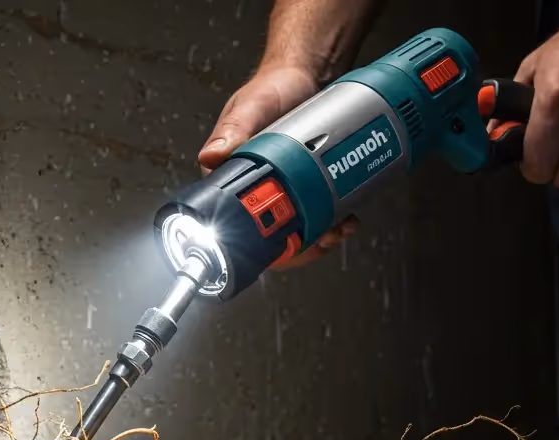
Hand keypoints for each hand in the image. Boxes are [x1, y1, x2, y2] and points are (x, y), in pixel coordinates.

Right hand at [198, 66, 358, 258]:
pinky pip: (315, 214)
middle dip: (301, 245)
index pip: (238, 223)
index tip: (288, 240)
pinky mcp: (304, 186)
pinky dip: (331, 221)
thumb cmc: (271, 89)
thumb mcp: (251, 106)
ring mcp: (281, 189)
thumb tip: (212, 155)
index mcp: (230, 176)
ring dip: (320, 237)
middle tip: (324, 237)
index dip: (263, 242)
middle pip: (271, 237)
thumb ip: (234, 129)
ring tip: (339, 228)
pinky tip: (346, 217)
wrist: (304, 75)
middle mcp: (254, 187)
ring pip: (297, 230)